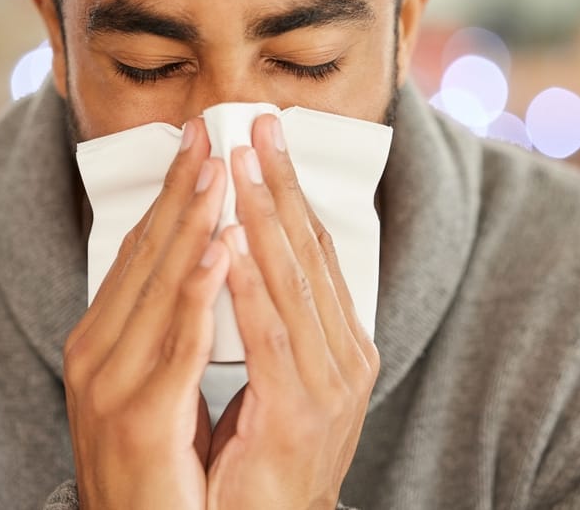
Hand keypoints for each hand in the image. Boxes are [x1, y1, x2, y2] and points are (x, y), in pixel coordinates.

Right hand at [63, 119, 227, 509]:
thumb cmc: (154, 466)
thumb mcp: (151, 385)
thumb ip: (165, 329)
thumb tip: (200, 270)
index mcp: (98, 340)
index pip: (137, 253)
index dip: (169, 196)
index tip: (196, 146)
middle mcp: (95, 353)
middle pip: (144, 255)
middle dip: (181, 190)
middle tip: (209, 133)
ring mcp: (110, 384)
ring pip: (159, 285)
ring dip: (192, 223)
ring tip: (220, 171)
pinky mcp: (140, 418)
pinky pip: (177, 343)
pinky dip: (198, 292)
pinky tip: (221, 250)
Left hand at [206, 114, 379, 509]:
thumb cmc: (263, 453)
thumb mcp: (281, 374)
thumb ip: (275, 318)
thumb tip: (250, 251)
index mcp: (344, 342)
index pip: (319, 251)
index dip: (292, 192)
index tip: (266, 141)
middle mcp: (348, 356)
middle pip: (313, 253)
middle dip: (282, 185)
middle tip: (257, 126)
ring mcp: (331, 384)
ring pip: (296, 283)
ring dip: (266, 218)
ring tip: (242, 164)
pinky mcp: (300, 413)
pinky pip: (272, 337)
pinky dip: (251, 286)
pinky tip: (231, 243)